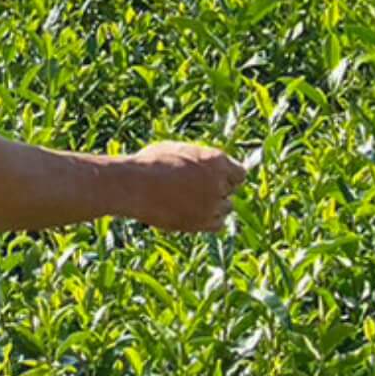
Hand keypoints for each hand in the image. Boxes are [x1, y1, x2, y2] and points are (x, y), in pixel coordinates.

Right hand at [124, 140, 246, 232]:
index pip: (240, 174)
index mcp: (216, 160)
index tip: (217, 178)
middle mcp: (219, 183)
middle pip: (232, 192)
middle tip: (198, 190)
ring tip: (192, 202)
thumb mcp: (179, 150)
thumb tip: (207, 166)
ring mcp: (211, 205)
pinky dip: (210, 221)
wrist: (134, 186)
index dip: (228, 176)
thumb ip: (200, 160)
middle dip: (219, 191)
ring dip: (214, 206)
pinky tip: (193, 214)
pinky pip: (218, 225)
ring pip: (226, 209)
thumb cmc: (151, 164)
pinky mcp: (201, 223)